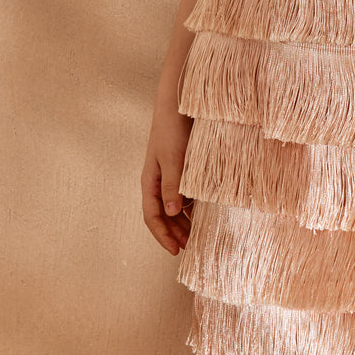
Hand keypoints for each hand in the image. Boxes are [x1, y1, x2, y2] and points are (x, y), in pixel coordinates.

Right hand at [141, 107, 193, 255]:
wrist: (179, 103)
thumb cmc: (172, 129)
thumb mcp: (173, 158)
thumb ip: (172, 185)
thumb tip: (171, 213)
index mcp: (150, 181)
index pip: (152, 216)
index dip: (162, 236)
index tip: (175, 251)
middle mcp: (159, 181)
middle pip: (163, 215)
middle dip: (174, 233)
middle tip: (190, 247)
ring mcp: (171, 175)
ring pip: (175, 206)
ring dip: (183, 222)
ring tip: (197, 234)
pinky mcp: (183, 168)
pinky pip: (185, 194)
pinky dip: (192, 206)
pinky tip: (203, 212)